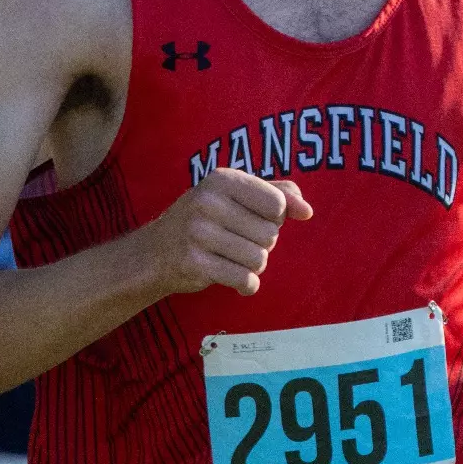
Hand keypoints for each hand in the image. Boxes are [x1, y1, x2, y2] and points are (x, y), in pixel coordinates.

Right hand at [144, 168, 312, 295]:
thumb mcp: (236, 196)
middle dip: (262, 243)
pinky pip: (244, 280)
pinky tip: (232, 277)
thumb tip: (307, 211)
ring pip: (259, 259)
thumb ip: (277, 194)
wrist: (155, 252)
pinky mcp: (195, 263)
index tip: (253, 218)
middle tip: (236, 240)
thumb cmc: (206, 220)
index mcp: (222, 179)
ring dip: (253, 265)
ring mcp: (198, 232)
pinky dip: (246, 284)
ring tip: (233, 258)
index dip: (274, 218)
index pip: (277, 203)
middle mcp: (208, 201)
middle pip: (270, 234)